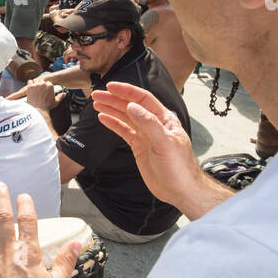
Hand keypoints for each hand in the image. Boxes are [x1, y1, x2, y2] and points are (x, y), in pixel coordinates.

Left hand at [24, 77, 62, 112]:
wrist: (37, 110)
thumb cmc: (46, 106)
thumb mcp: (55, 102)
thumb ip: (60, 96)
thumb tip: (64, 94)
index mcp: (50, 86)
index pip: (48, 82)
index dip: (47, 86)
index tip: (46, 90)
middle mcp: (43, 84)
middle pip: (42, 81)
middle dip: (41, 84)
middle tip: (40, 90)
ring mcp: (36, 85)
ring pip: (36, 81)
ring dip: (36, 83)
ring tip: (36, 89)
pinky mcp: (30, 87)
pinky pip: (30, 81)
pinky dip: (30, 84)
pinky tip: (31, 87)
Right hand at [90, 82, 201, 211]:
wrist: (180, 190)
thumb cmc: (180, 168)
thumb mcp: (165, 144)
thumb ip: (149, 124)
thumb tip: (133, 107)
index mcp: (164, 119)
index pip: (143, 99)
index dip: (127, 91)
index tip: (111, 87)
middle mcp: (154, 124)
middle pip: (131, 106)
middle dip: (114, 99)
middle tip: (97, 94)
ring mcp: (146, 136)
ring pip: (125, 118)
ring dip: (111, 109)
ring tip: (97, 103)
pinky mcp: (139, 147)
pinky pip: (124, 131)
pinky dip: (113, 124)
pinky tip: (104, 118)